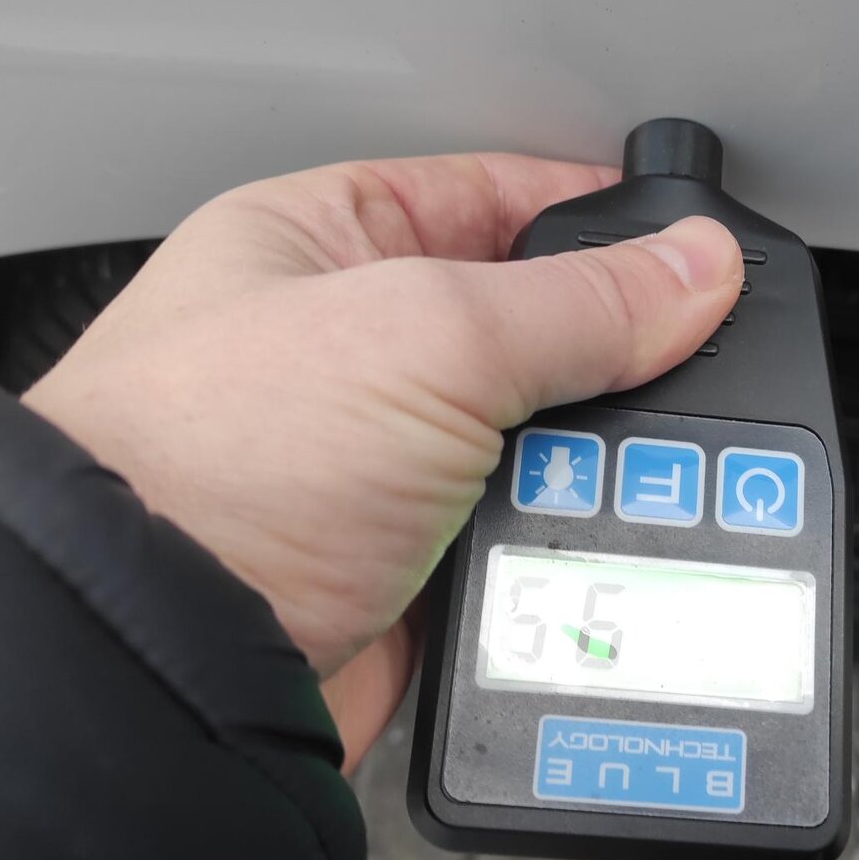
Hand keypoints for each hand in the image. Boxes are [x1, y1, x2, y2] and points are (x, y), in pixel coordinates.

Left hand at [23, 155, 741, 770]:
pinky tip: (587, 534)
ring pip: (537, 439)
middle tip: (671, 370)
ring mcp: (381, 462)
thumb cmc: (208, 471)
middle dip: (603, 351)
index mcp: (322, 243)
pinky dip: (563, 536)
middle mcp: (348, 346)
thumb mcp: (425, 337)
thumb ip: (578, 304)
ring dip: (587, 460)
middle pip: (528, 322)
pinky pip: (523, 530)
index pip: (488, 193)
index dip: (591, 210)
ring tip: (615, 470)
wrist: (163, 666)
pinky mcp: (409, 562)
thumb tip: (695, 270)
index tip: (685, 242)